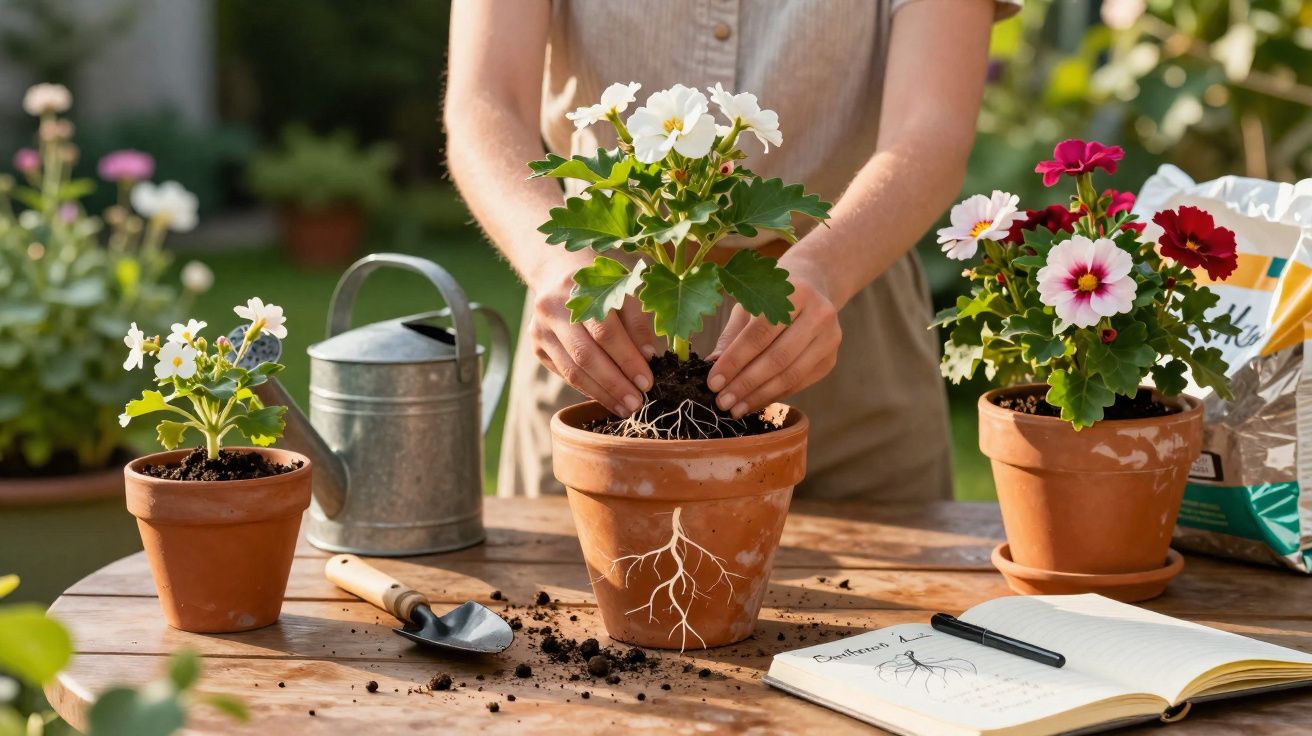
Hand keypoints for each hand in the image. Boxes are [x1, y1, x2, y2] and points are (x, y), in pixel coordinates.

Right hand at [528, 258, 656, 416]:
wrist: (557, 273)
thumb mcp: (623, 291)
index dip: (627, 360)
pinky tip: (608, 397)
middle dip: (614, 384)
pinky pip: (565, 375)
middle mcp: (552, 310)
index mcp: (577, 290)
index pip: (605, 332)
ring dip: (602, 394)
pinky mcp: (537, 347)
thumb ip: (636, 322)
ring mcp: (540, 331)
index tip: (647, 382)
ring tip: (625, 408)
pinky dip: (589, 389)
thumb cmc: (600, 284)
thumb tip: (648, 358)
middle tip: (637, 403)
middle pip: (585, 356)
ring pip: (572, 371)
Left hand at [707, 259, 841, 417]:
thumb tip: (712, 367)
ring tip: (735, 408)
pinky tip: (753, 402)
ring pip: (790, 375)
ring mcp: (830, 339)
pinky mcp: (830, 359)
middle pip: (778, 358)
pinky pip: (798, 383)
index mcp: (796, 293)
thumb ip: (732, 335)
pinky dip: (773, 395)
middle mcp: (820, 315)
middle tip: (722, 401)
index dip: (735, 360)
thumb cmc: (770, 296)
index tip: (713, 382)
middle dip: (746, 384)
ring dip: (759, 396)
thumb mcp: (748, 305)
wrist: (811, 286)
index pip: (761, 333)